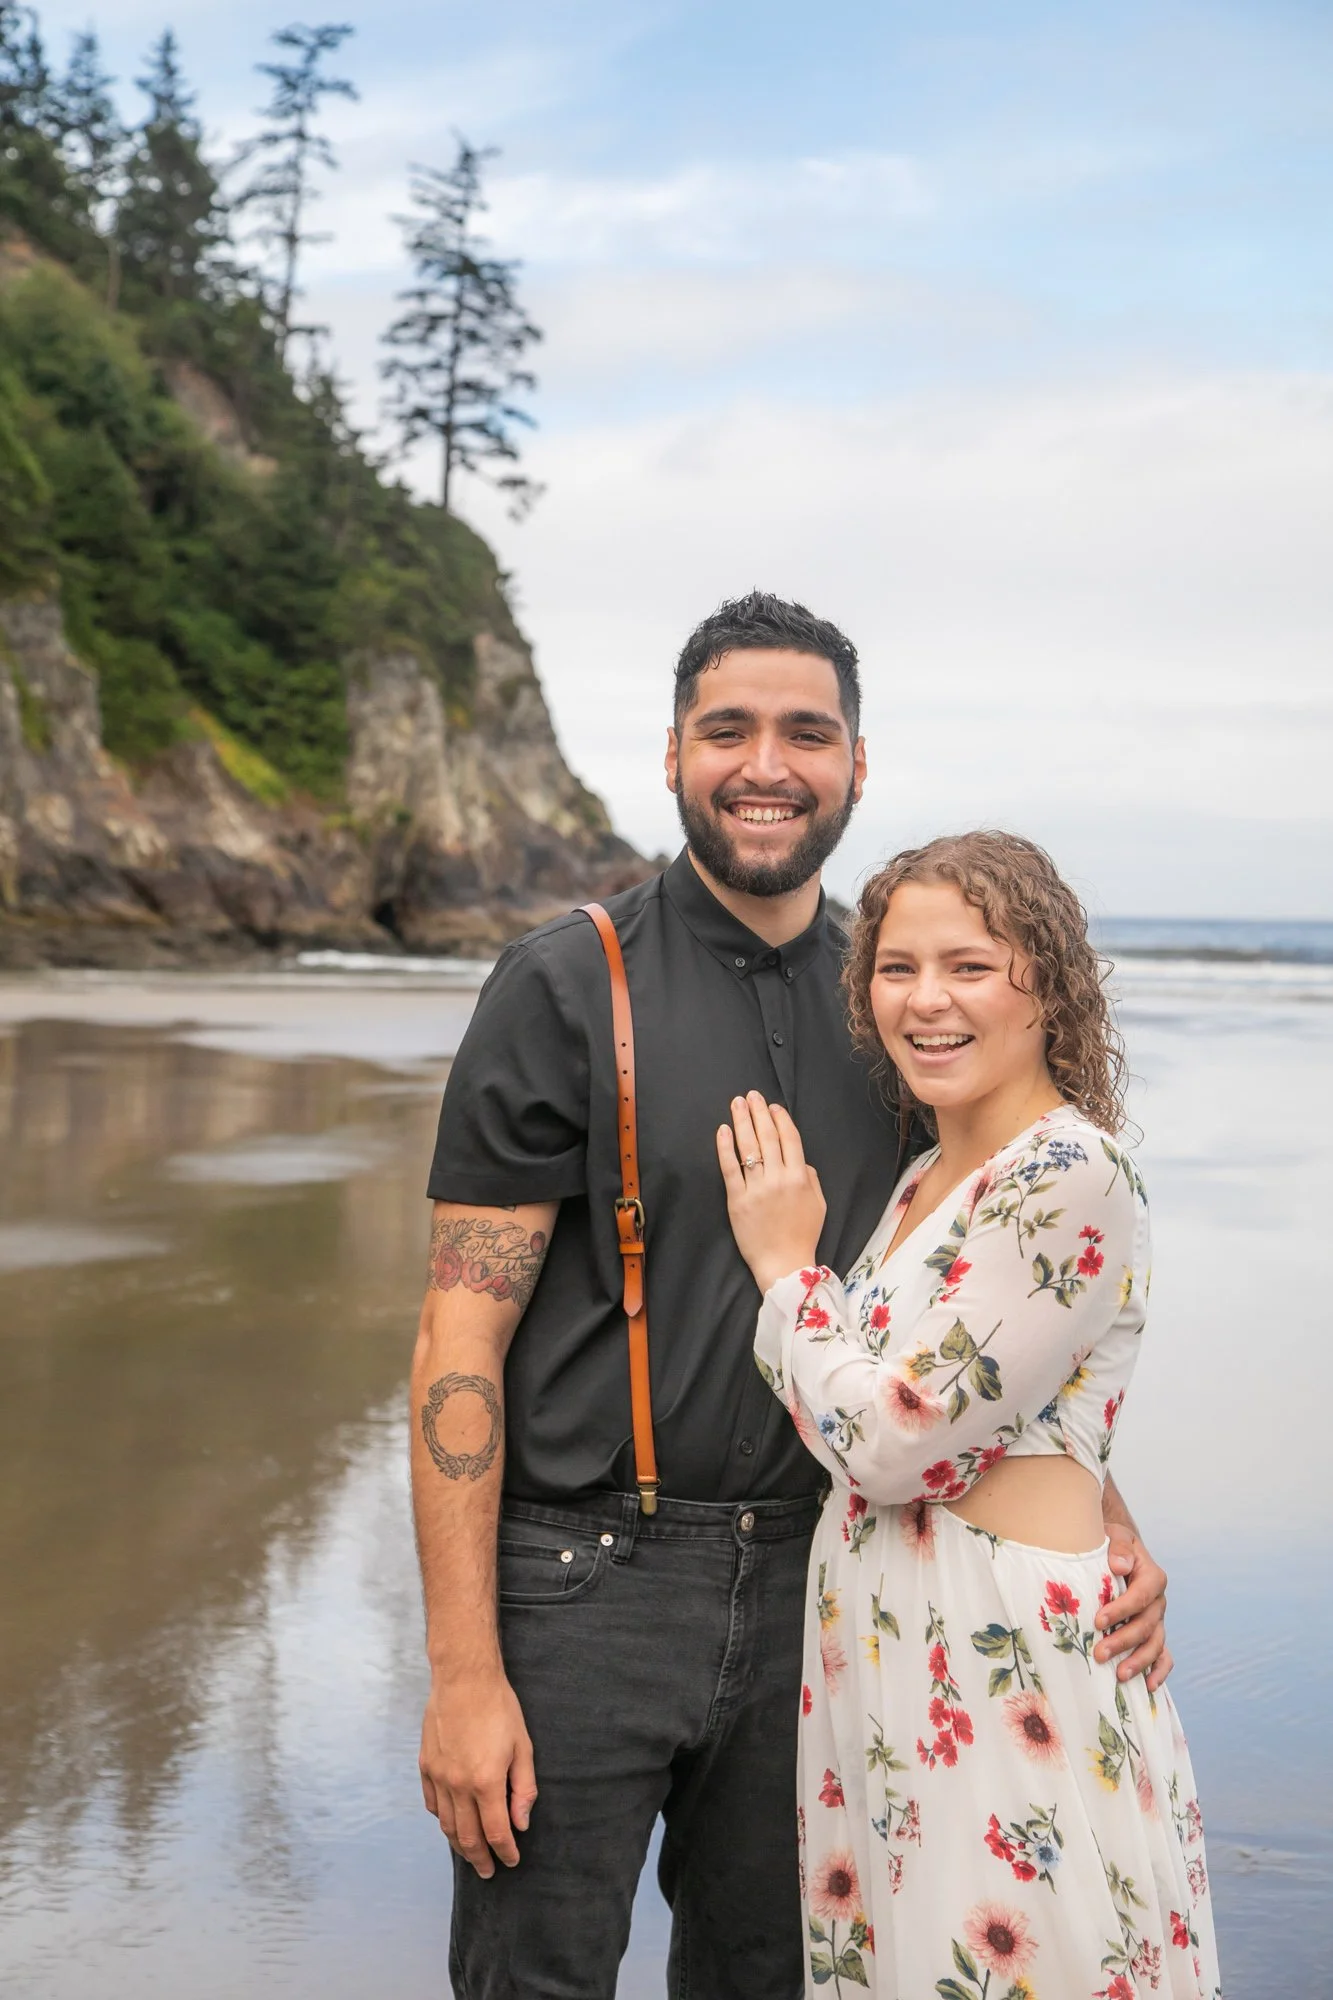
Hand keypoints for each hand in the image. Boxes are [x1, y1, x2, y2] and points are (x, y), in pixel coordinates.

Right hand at [419, 1667, 536, 1875]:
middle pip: (468, 1837)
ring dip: (460, 1845)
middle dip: (481, 1858)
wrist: (463, 1678)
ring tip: (472, 1854)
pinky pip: (433, 1804)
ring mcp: (438, 1776)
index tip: (512, 1861)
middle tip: (489, 1871)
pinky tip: (452, 1824)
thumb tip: (521, 1824)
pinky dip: (443, 1820)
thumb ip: (523, 1789)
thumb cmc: (499, 1708)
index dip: (505, 1852)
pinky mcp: (426, 1766)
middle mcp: (458, 1785)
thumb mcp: (523, 1746)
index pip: (496, 1832)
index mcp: (486, 1781)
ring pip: (447, 1825)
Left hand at [717, 1091, 825, 1294]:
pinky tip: (723, 1130)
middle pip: (768, 1137)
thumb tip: (799, 1159)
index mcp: (800, 1177)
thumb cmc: (803, 1234)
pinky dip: (725, 1147)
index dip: (780, 1119)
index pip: (790, 1139)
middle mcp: (779, 1178)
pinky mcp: (737, 1200)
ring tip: (737, 1103)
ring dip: (742, 1121)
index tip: (772, 1106)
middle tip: (751, 1095)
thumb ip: (810, 1177)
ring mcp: (756, 1189)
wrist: (785, 1264)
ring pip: (748, 1147)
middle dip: (759, 1112)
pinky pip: (730, 1168)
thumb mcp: (819, 1204)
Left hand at [1094, 1523, 1171, 1690]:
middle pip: (1146, 1625)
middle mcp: (1158, 1602)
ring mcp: (1158, 1620)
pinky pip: (1164, 1656)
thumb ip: (1120, 1547)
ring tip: (1119, 1676)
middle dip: (1123, 1641)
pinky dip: (1159, 1672)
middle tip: (1100, 1654)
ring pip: (1156, 1645)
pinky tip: (1148, 1686)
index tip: (1098, 1621)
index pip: (1140, 1597)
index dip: (1121, 1610)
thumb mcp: (1116, 1536)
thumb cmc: (1112, 1545)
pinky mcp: (1154, 1634)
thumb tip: (1121, 1565)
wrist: (1119, 1553)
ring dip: (1139, 1662)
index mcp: (1152, 1577)